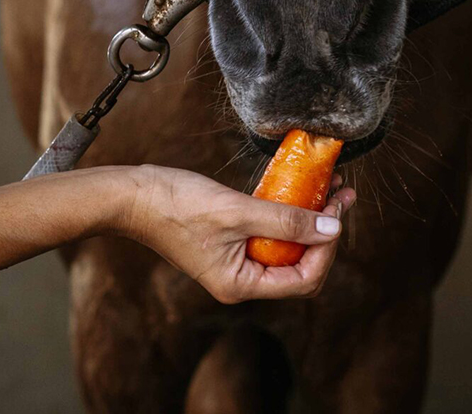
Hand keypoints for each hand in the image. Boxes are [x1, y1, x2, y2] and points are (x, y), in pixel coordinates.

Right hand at [122, 163, 356, 303]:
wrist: (130, 195)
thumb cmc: (175, 204)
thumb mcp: (236, 211)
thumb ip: (286, 221)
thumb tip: (333, 229)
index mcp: (241, 285)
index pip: (303, 279)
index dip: (326, 250)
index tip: (337, 215)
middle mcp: (240, 280)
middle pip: (298, 264)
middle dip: (323, 231)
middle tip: (341, 195)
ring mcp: (232, 261)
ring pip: (284, 246)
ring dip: (307, 218)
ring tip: (328, 186)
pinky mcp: (226, 241)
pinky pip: (265, 233)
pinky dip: (284, 213)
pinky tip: (296, 189)